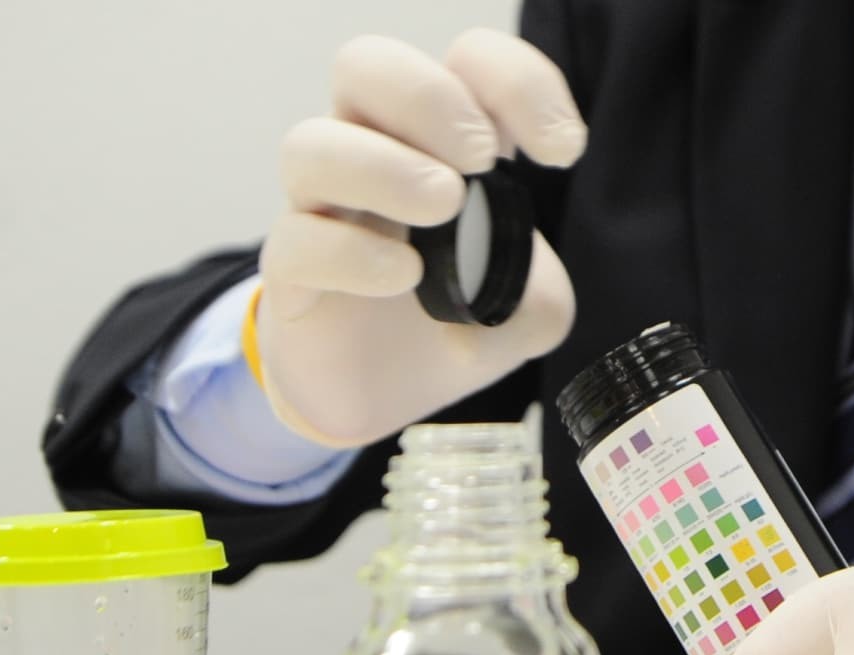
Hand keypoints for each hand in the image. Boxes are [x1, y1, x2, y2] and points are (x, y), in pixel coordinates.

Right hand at [257, 30, 586, 447]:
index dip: (517, 83)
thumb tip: (516, 288)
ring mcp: (324, 210)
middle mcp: (374, 154)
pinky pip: (297, 241)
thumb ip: (541, 292)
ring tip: (442, 204)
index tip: (561, 150)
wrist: (392, 393)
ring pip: (311, 144)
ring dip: (384, 165)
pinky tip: (405, 276)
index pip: (467, 62)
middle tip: (480, 157)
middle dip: (430, 96)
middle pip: (366, 66)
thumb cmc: (455, 321)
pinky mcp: (292, 274)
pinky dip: (353, 252)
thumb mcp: (532, 311)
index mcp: (444, 141)